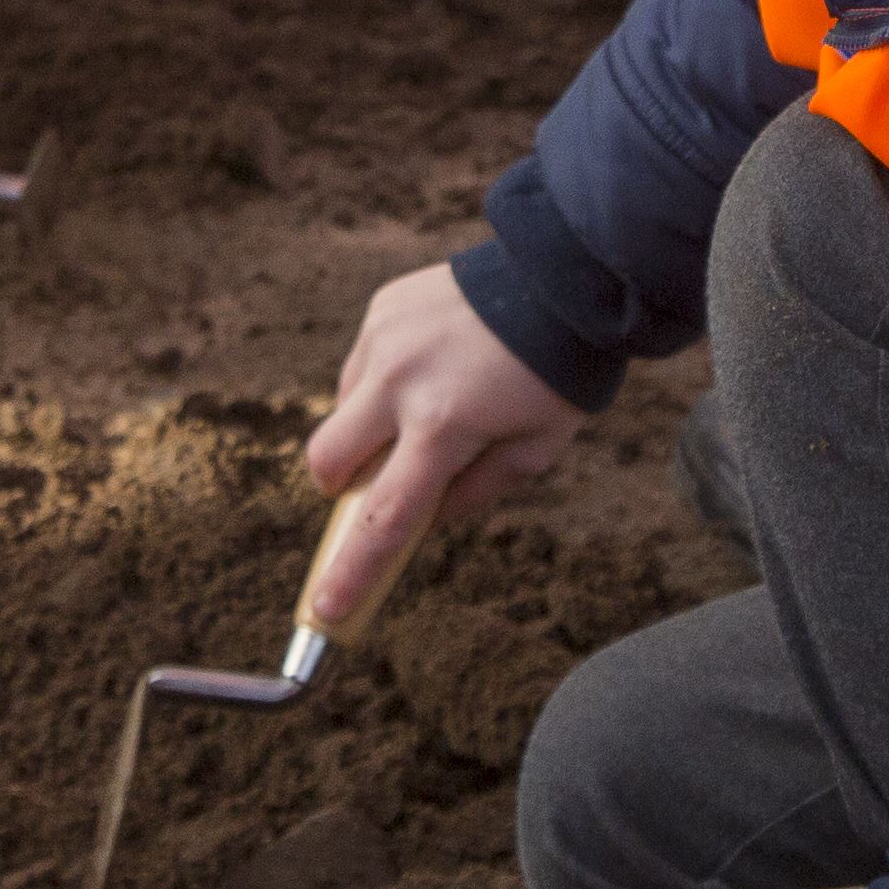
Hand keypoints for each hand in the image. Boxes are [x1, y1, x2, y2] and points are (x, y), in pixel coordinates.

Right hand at [297, 261, 584, 624]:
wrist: (562, 279)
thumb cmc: (556, 375)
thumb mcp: (534, 451)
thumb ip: (473, 494)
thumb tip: (423, 519)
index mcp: (444, 426)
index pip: (385, 518)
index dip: (353, 571)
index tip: (326, 609)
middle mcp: (400, 382)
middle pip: (329, 463)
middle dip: (343, 488)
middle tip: (385, 480)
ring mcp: (384, 340)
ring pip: (342, 412)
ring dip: (369, 429)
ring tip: (433, 404)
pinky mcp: (381, 310)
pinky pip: (360, 367)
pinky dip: (382, 385)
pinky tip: (431, 366)